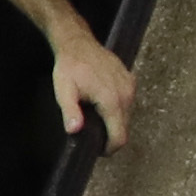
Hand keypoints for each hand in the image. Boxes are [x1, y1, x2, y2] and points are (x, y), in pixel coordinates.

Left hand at [47, 33, 137, 148]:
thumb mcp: (64, 91)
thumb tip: (75, 130)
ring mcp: (130, 86)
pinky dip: (117, 109)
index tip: (99, 151)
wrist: (78, 43)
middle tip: (93, 136)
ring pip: (127, 115)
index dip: (110, 148)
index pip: (119, 136)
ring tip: (96, 119)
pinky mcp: (131, 80)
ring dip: (114, 122)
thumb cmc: (69, 67)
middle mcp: (126, 94)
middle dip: (111, 136)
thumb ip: (70, 112)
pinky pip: (127, 102)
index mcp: (111, 100)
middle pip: (124, 128)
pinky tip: (102, 105)